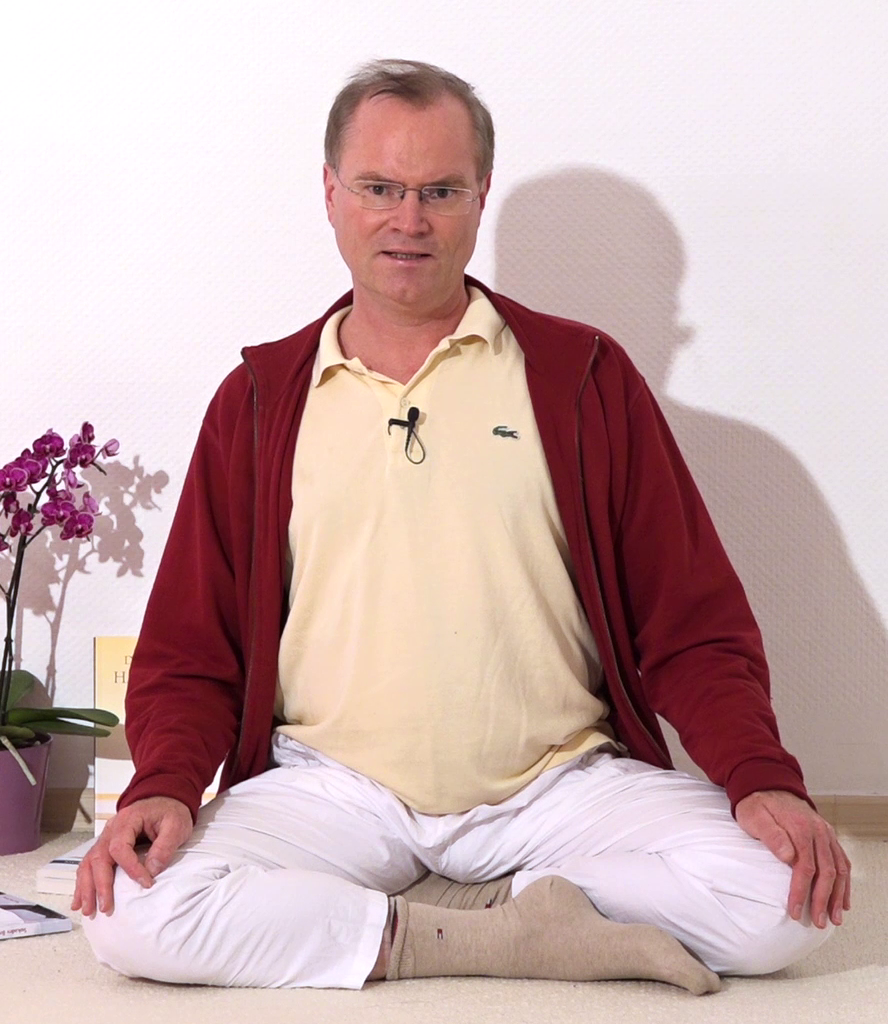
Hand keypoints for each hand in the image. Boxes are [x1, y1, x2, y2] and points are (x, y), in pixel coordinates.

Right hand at [71, 796, 192, 917]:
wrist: (165, 798)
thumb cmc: (169, 811)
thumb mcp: (176, 825)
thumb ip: (165, 846)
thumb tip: (152, 870)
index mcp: (127, 820)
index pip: (120, 848)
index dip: (131, 868)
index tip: (146, 882)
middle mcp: (111, 829)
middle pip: (98, 858)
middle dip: (100, 885)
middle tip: (106, 907)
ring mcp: (106, 838)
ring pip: (88, 864)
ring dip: (86, 888)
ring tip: (87, 910)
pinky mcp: (106, 846)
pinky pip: (89, 865)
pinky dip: (83, 883)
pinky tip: (79, 900)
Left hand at [735, 789, 850, 928]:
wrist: (767, 785)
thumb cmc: (757, 805)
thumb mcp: (755, 817)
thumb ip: (771, 835)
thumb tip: (788, 856)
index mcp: (800, 828)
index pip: (805, 867)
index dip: (801, 891)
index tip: (795, 910)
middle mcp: (818, 831)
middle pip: (826, 872)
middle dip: (822, 900)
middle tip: (817, 921)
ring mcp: (825, 833)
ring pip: (839, 869)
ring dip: (838, 895)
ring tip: (833, 918)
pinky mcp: (827, 835)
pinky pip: (842, 861)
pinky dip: (845, 882)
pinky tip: (843, 900)